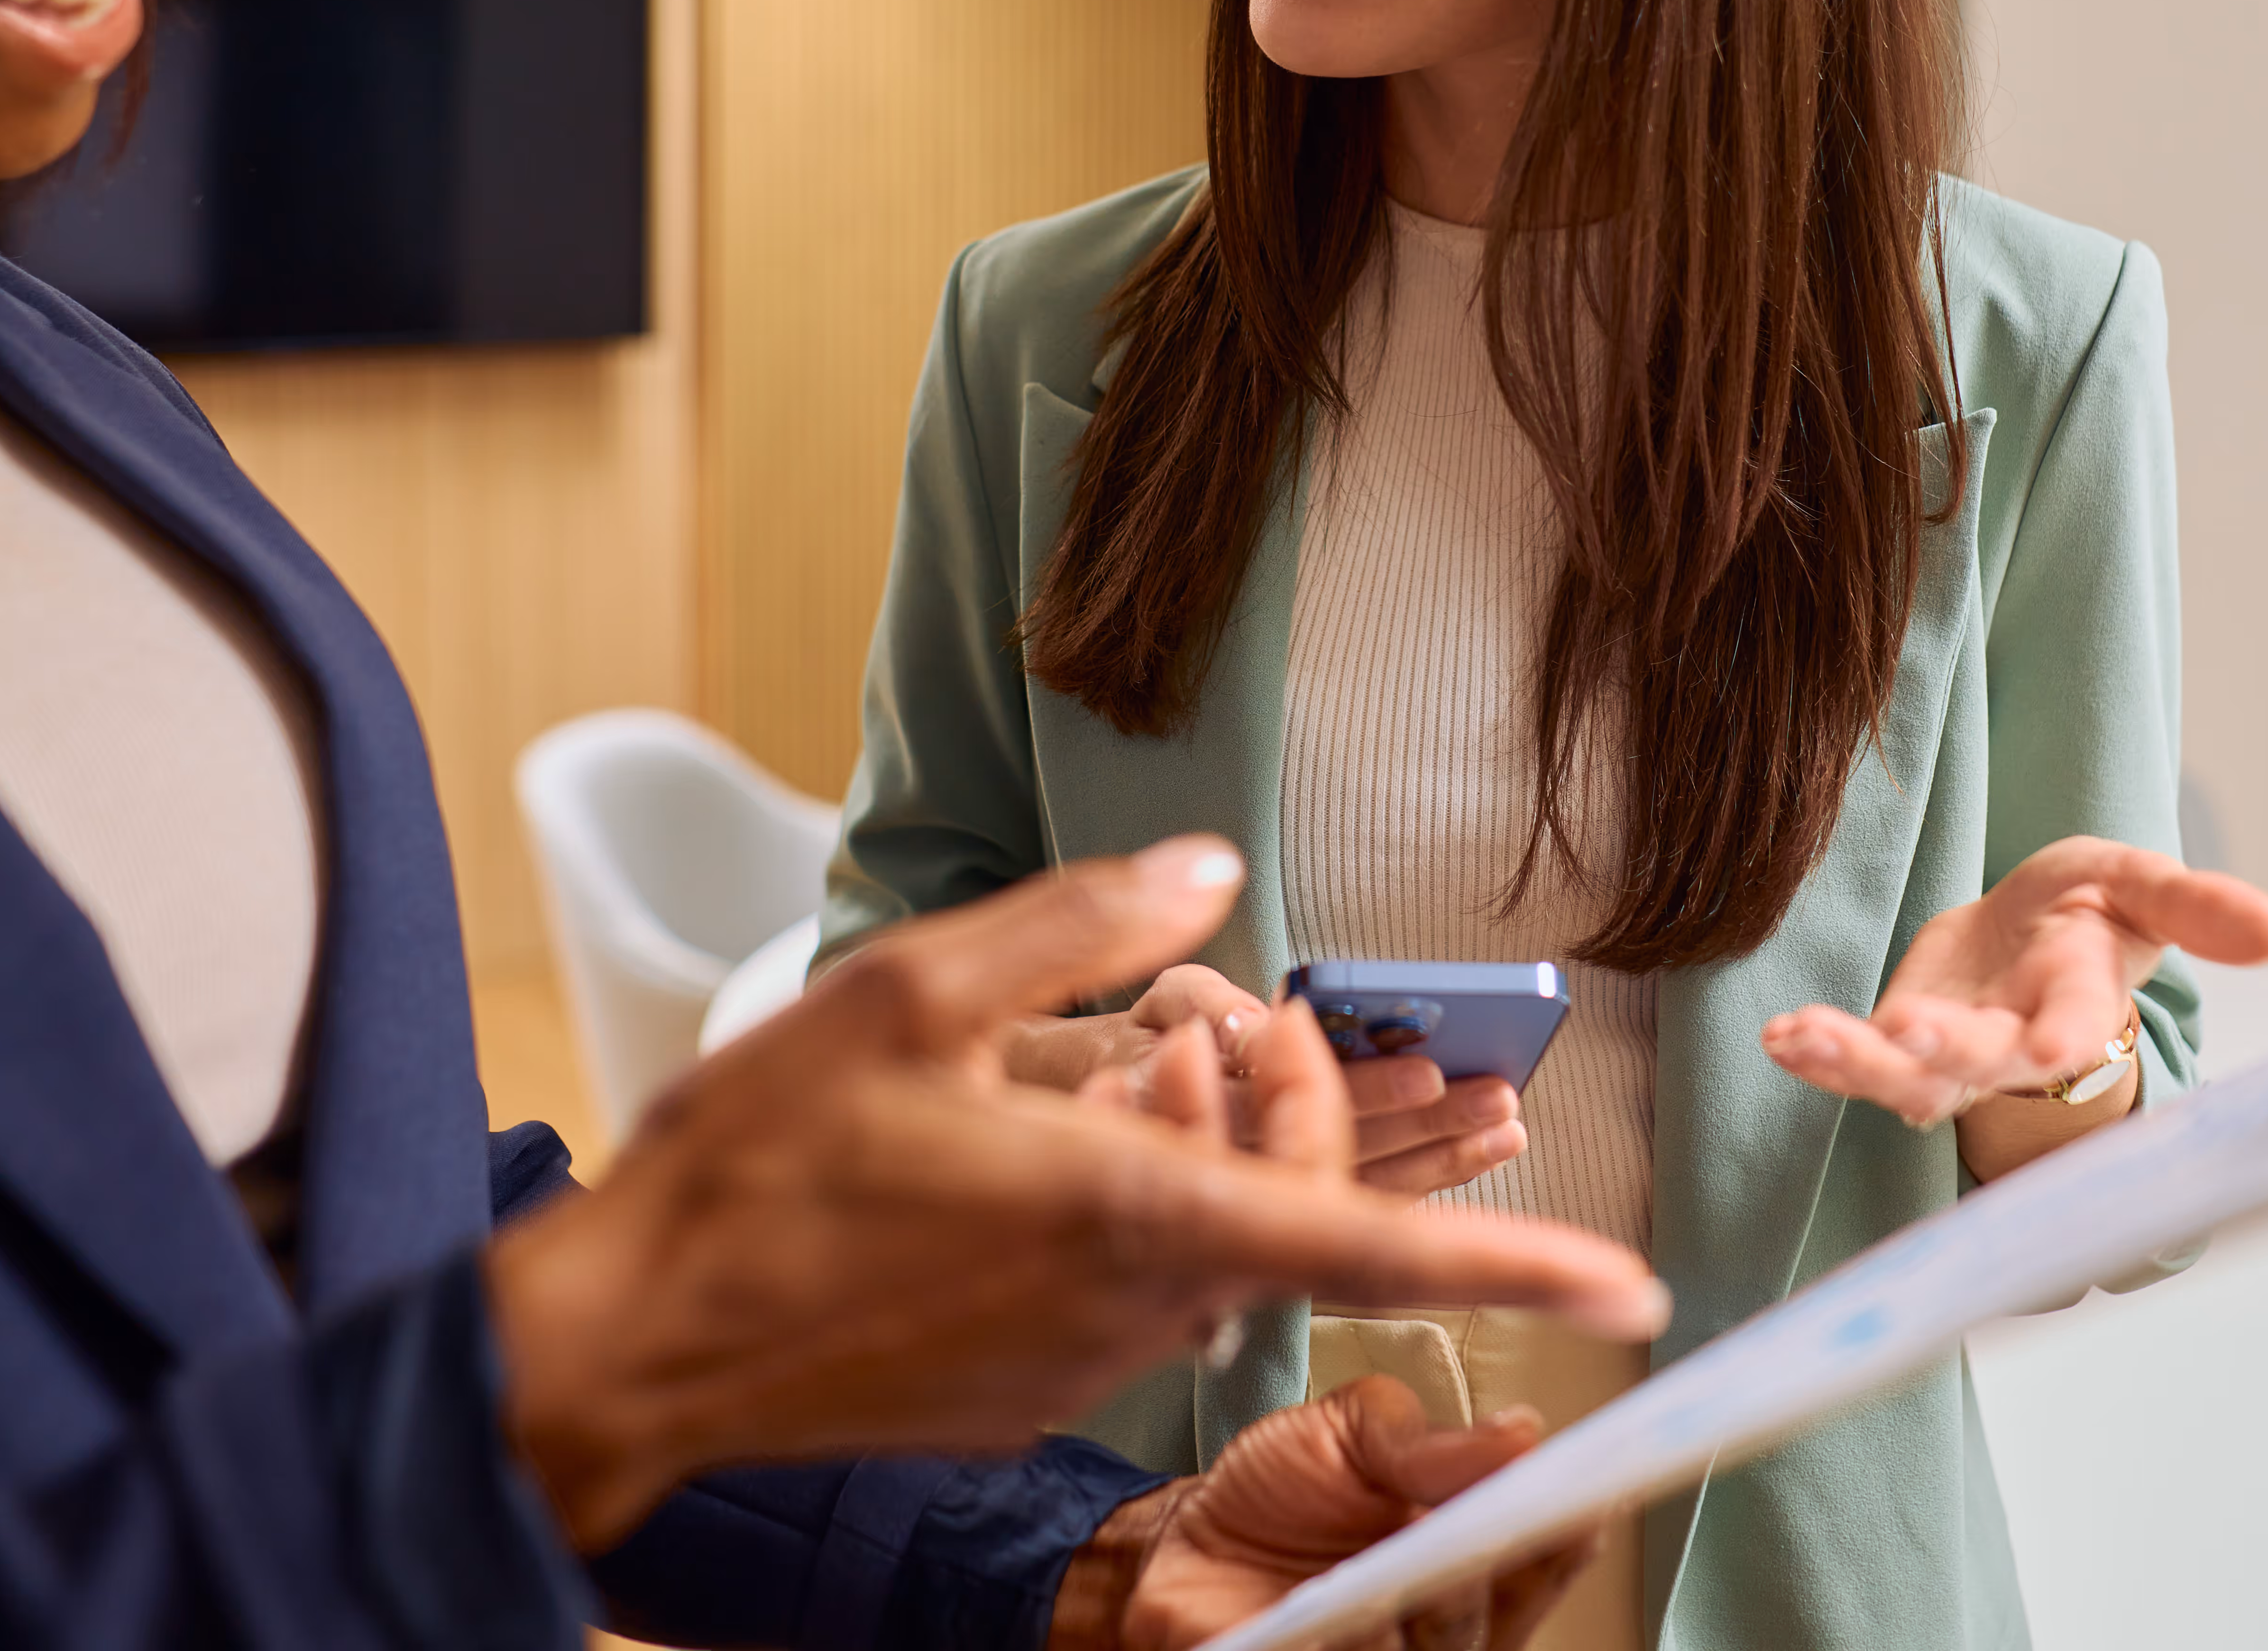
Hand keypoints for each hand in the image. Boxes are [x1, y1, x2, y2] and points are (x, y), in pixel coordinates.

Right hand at [484, 838, 1671, 1550]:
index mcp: (1124, 1210)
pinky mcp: (1032, 1393)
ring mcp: (1084, 1364)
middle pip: (1299, 1216)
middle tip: (1244, 1016)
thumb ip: (1079, 930)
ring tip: (1153, 1063)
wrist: (635, 1346)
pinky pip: (1146, 1292)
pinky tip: (1063, 1147)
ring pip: (1224, 1249)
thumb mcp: (908, 994)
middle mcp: (1131, 1304)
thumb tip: (1212, 874)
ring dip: (1227, 1154)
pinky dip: (1151, 1208)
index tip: (1632, 1290)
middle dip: (1317, 1111)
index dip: (1511, 1263)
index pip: (1362, 1248)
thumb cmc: (760, 1169)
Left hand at [1049, 1378, 1601, 1650]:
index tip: (1579, 1498)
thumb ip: (1422, 1440)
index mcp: (1472, 1552)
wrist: (1183, 1539)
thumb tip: (1522, 1433)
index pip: (1548, 1552)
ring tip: (1390, 1586)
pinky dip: (1339, 1645)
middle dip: (1478, 1576)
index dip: (1570, 1530)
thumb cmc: (1282, 1488)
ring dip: (1417, 1621)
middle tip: (1461, 1530)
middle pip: (1488, 1620)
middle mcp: (1443, 1625)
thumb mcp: (1348, 1431)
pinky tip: (1329, 1624)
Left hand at [1760, 837, 2267, 1178]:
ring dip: (1859, 1061)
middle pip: (1985, 1061)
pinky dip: (1820, 1054)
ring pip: (1909, 1078)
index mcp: (2081, 1002)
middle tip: (1911, 1030)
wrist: (2032, 936)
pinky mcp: (1899, 1049)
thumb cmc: (2090, 912)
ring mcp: (1955, 1056)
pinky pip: (1858, 1063)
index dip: (2072, 1039)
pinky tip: (1781, 1039)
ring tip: (1806, 1038)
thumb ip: (2201, 906)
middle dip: (1950, 1050)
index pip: (2083, 1029)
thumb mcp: (2143, 887)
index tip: (2057, 1048)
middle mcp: (2017, 1044)